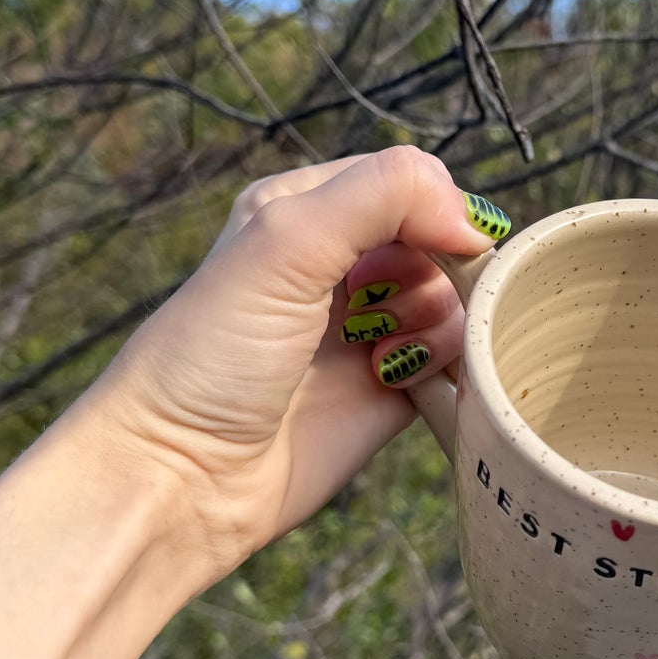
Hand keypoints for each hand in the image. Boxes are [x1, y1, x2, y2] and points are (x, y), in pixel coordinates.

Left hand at [79, 148, 506, 585]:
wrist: (186, 476)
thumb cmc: (214, 354)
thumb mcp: (286, 241)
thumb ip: (383, 195)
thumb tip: (471, 222)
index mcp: (304, 212)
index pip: (404, 182)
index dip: (434, 207)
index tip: (438, 244)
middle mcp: (336, 266)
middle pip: (437, 240)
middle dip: (436, 269)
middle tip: (389, 306)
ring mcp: (365, 329)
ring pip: (452, 300)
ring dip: (435, 322)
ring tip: (381, 353)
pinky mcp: (388, 390)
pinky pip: (452, 361)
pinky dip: (446, 366)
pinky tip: (396, 381)